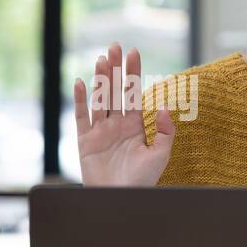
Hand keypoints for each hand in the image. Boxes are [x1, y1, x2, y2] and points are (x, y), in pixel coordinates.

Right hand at [73, 42, 174, 186]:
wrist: (120, 200)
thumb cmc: (142, 181)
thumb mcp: (160, 155)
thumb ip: (165, 131)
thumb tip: (161, 106)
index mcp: (134, 126)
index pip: (133, 93)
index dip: (133, 73)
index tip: (134, 52)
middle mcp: (116, 125)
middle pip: (115, 91)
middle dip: (115, 69)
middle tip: (114, 46)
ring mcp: (100, 131)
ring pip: (100, 99)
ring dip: (101, 80)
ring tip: (102, 60)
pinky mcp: (85, 141)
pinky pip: (82, 117)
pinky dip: (81, 100)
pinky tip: (80, 83)